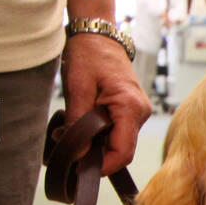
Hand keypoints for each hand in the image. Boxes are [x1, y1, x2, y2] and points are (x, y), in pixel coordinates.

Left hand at [61, 33, 150, 174]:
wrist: (98, 35)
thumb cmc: (89, 55)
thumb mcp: (77, 89)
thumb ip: (78, 124)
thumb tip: (76, 154)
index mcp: (130, 107)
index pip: (122, 152)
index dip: (103, 166)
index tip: (79, 169)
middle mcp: (140, 112)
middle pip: (121, 150)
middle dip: (94, 155)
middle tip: (65, 148)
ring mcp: (137, 112)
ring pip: (117, 142)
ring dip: (93, 144)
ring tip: (67, 134)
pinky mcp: (130, 110)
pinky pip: (117, 132)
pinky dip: (98, 134)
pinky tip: (79, 126)